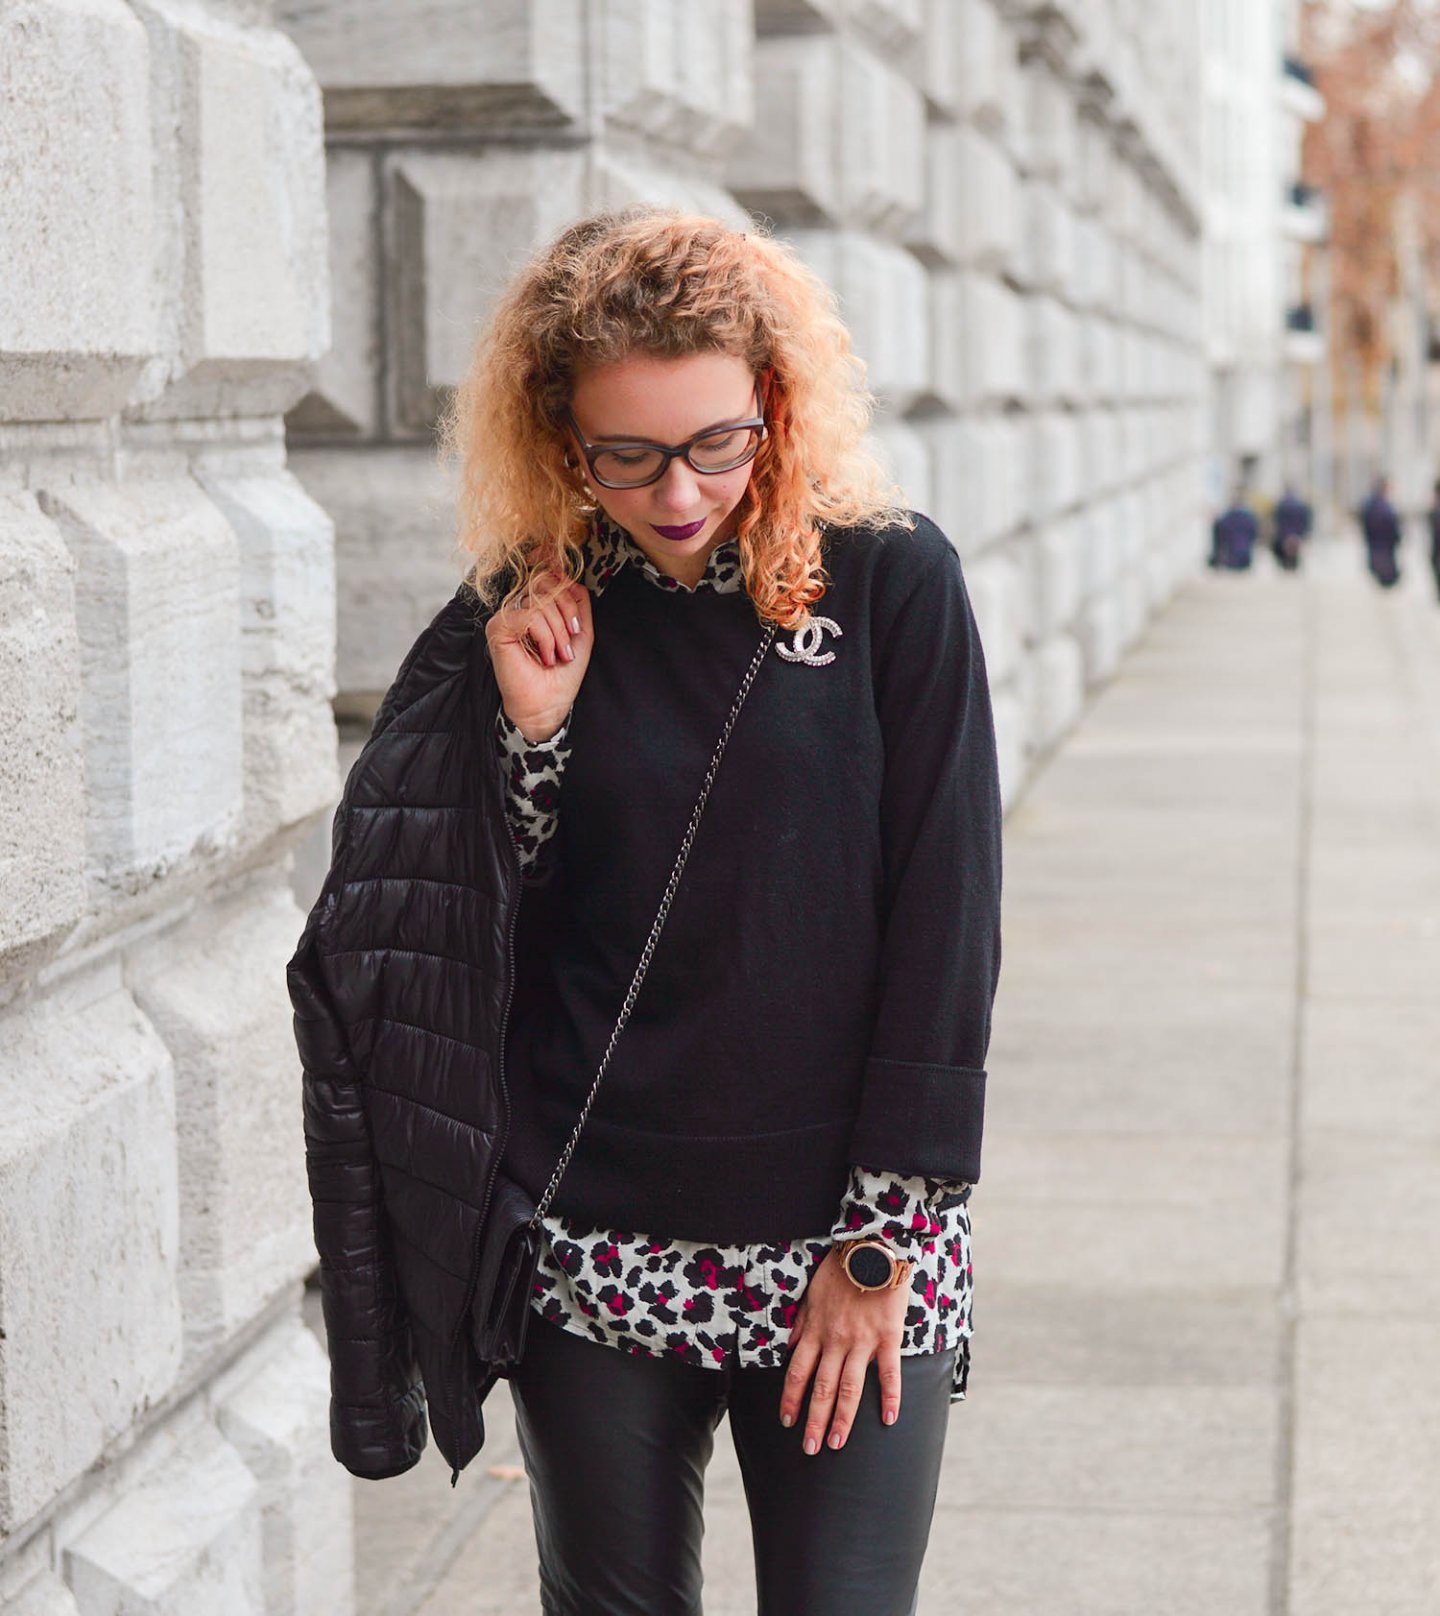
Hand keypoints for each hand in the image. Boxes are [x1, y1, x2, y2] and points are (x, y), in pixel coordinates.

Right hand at [485, 573, 593, 741]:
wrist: (548, 704)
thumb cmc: (561, 675)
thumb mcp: (580, 634)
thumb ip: (578, 605)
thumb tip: (574, 579)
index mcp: (535, 607)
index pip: (550, 579)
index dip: (568, 598)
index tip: (576, 629)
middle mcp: (518, 608)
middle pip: (545, 583)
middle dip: (565, 613)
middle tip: (568, 643)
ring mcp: (507, 616)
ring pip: (539, 599)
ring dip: (557, 631)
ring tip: (558, 655)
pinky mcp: (498, 627)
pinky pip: (529, 615)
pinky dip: (545, 636)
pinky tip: (544, 655)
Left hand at [779, 1246, 908, 1454]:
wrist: (872, 1248)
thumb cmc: (840, 1269)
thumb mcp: (811, 1293)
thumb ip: (801, 1323)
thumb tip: (790, 1346)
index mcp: (816, 1331)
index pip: (798, 1373)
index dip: (791, 1399)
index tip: (787, 1421)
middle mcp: (836, 1341)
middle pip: (822, 1389)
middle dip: (814, 1421)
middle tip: (809, 1448)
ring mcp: (862, 1342)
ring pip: (850, 1388)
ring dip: (842, 1419)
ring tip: (836, 1443)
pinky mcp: (888, 1337)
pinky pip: (889, 1373)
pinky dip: (890, 1397)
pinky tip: (888, 1419)